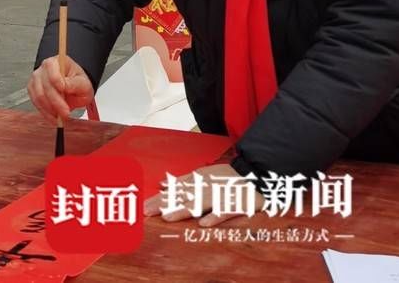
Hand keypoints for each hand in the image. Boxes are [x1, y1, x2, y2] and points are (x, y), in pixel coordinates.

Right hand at [28, 55, 94, 122]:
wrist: (73, 88)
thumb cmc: (77, 83)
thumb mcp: (83, 83)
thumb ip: (75, 84)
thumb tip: (66, 86)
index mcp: (56, 62)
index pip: (52, 70)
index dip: (57, 81)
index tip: (64, 91)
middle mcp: (43, 69)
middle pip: (45, 86)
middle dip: (56, 102)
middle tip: (66, 112)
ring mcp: (36, 79)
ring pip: (39, 96)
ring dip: (50, 109)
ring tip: (61, 117)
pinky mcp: (32, 90)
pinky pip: (35, 103)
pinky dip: (45, 112)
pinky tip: (53, 117)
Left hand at [143, 163, 264, 226]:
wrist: (255, 174)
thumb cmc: (225, 177)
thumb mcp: (202, 174)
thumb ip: (182, 181)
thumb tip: (162, 184)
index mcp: (197, 178)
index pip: (174, 190)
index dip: (158, 198)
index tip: (143, 206)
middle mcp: (205, 185)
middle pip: (181, 196)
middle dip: (163, 204)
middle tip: (147, 212)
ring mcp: (219, 194)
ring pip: (199, 204)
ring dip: (183, 211)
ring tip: (167, 218)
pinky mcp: (235, 203)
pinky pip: (223, 211)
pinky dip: (214, 217)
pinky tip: (203, 224)